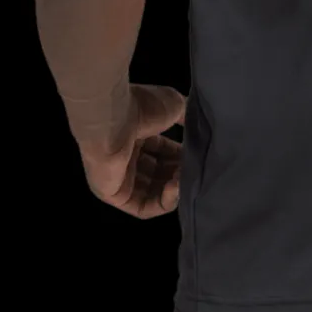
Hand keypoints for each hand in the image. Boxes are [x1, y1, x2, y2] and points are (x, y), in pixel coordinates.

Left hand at [77, 83, 186, 218]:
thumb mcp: (174, 104)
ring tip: (187, 179)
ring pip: (154, 192)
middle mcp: (126, 155)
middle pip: (159, 173)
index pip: (163, 151)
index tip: (198, 155)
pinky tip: (175, 189)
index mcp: (136, 133)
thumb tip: (198, 128)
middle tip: (196, 169)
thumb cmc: (141, 107)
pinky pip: (142, 207)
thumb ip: (186, 117)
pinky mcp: (113, 195)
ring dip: (175, 189)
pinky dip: (163, 202)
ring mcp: (118, 177)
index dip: (182, 155)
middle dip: (180, 173)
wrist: (113, 116)